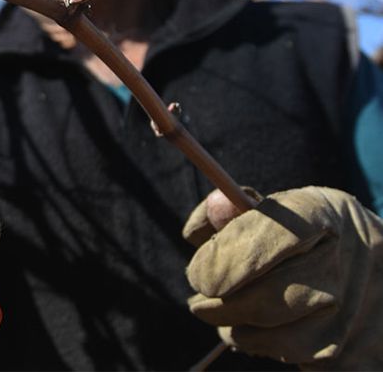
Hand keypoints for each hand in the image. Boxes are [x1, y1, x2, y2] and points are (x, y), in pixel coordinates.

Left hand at [184, 186, 382, 368]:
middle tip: (198, 301)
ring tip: (225, 312)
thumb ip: (236, 209)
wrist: (376, 274)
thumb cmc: (312, 236)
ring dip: (232, 327)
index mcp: (322, 214)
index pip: (268, 236)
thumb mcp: (283, 207)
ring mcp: (351, 314)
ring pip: (267, 334)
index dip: (224, 259)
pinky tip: (257, 329)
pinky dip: (259, 344)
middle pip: (261, 297)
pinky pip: (286, 355)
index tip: (198, 275)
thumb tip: (207, 214)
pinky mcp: (353, 354)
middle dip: (215, 303)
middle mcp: (343, 266)